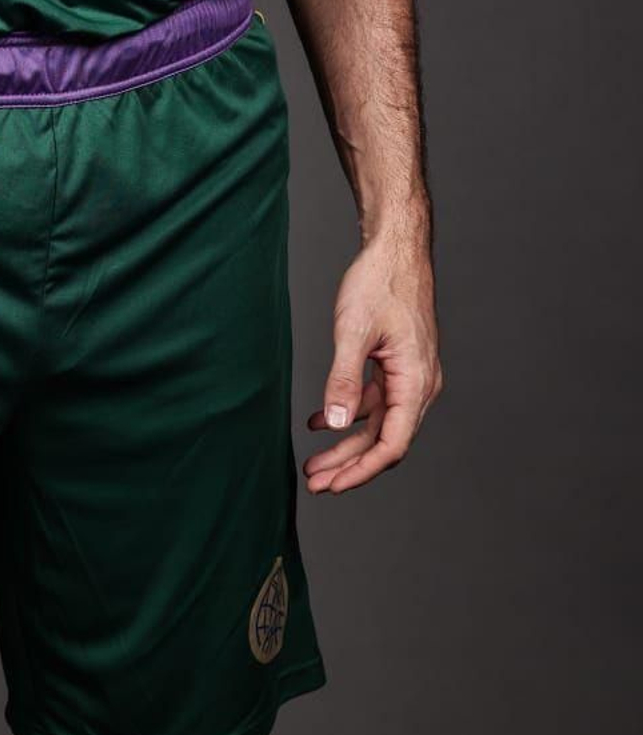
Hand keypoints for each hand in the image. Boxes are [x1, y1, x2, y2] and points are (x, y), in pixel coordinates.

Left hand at [305, 230, 441, 493]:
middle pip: (385, 440)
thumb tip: (334, 424)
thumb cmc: (379, 282)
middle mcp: (420, 386)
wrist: (396, 249)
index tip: (332, 486)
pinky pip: (376, 402)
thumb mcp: (353, 331)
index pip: (393, 445)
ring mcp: (411, 377)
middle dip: (349, 465)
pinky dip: (349, 413)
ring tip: (314, 462)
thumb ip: (343, 379)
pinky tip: (319, 420)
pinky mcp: (398, 366)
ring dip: (346, 444)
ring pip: (379, 424)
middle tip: (315, 484)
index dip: (361, 470)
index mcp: (416, 383)